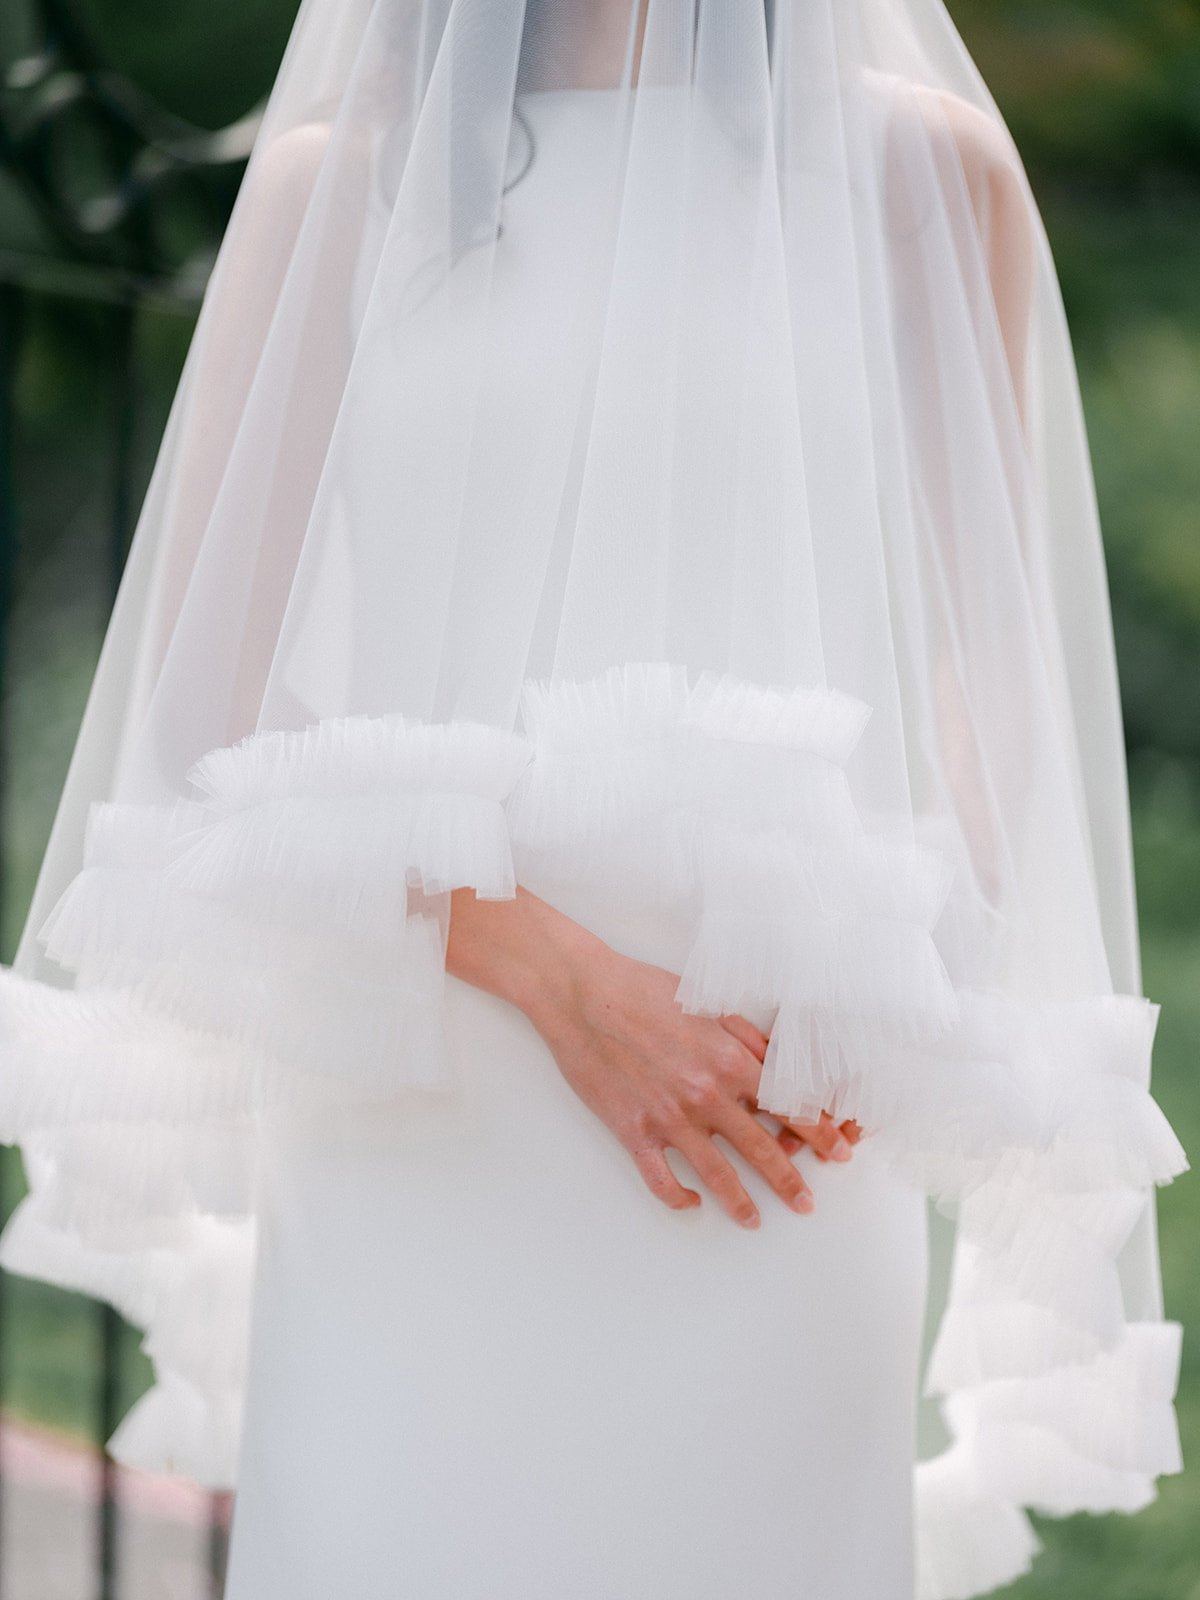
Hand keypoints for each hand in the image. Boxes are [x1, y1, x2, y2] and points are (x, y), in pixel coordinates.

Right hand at [532, 948, 857, 1227]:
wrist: (582, 994)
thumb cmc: (641, 991)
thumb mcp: (706, 1004)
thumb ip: (746, 1038)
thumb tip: (777, 1063)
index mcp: (728, 1060)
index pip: (787, 1106)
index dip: (817, 1133)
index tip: (835, 1152)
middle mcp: (705, 1094)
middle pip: (761, 1148)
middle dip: (790, 1180)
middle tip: (806, 1203)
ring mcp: (669, 1117)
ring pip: (716, 1173)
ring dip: (740, 1201)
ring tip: (754, 1221)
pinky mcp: (633, 1130)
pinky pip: (661, 1178)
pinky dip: (677, 1197)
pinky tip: (690, 1202)